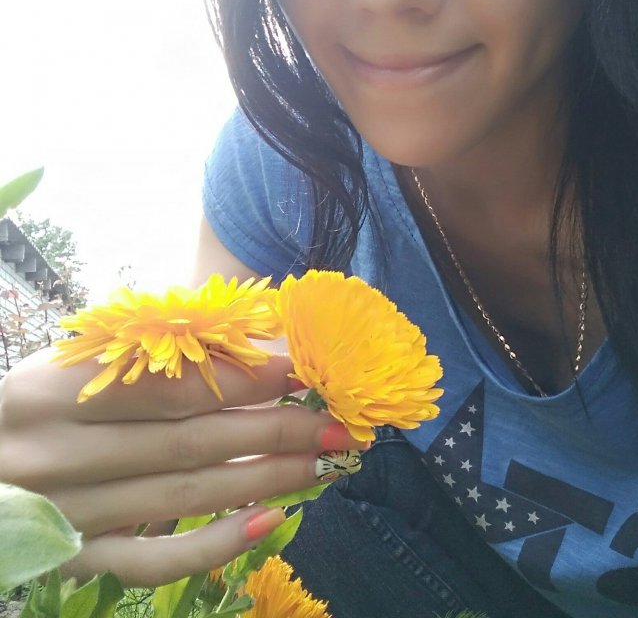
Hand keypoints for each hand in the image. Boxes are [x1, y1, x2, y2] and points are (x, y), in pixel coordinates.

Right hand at [0, 346, 366, 585]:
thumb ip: (144, 354)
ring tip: (322, 462)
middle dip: (275, 430)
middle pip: (191, 443)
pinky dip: (214, 546)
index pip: (170, 386)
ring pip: (185, 498)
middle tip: (337, 424)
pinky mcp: (74, 559)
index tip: (300, 370)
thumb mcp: (71, 363)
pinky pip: (153, 561)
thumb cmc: (31, 403)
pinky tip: (270, 521)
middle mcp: (57, 457)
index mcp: (50, 393)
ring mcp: (66, 516)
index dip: (244, 378)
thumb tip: (244, 346)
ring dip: (265, 478)